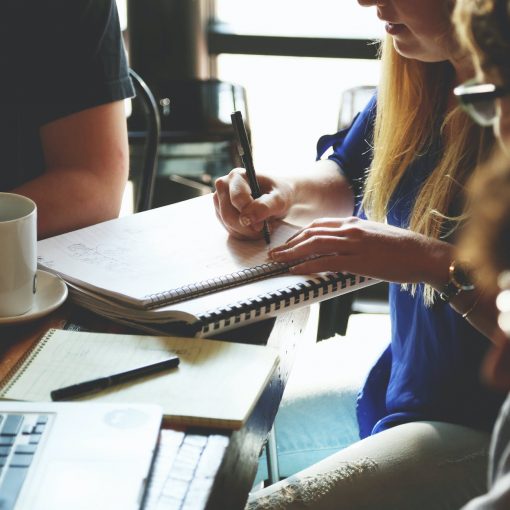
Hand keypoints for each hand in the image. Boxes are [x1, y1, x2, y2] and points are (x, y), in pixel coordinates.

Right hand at [213, 168, 293, 239]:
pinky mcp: (220, 213)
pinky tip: (255, 228)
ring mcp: (219, 200)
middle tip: (263, 229)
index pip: (237, 198)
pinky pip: (229, 230)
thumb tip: (246, 219)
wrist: (277, 197)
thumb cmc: (278, 194)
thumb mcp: (279, 199)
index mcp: (237, 176)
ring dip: (247, 231)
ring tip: (262, 226)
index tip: (262, 225)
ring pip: (228, 224)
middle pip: (228, 214)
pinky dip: (244, 234)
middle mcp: (224, 186)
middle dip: (247, 227)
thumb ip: (265, 206)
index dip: (249, 214)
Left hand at [268, 216, 450, 284]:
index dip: (299, 235)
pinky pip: (326, 262)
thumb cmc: (402, 248)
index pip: (318, 225)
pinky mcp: (359, 260)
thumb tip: (341, 246)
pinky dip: (308, 265)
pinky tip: (296, 270)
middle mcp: (351, 229)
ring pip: (314, 245)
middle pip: (311, 233)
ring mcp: (354, 243)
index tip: (288, 243)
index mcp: (354, 222)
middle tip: (275, 253)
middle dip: (289, 243)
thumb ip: (355, 237)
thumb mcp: (374, 235)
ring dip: (292, 253)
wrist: (424, 254)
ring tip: (278, 261)